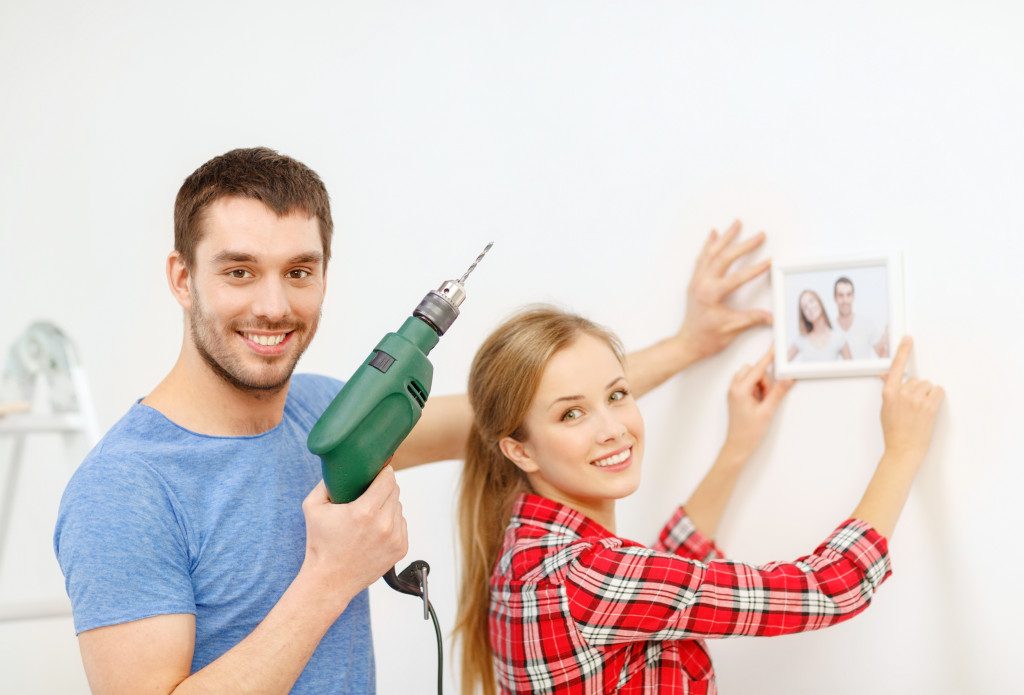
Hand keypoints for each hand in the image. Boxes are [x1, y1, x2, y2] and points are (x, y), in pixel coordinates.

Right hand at [300, 466, 407, 610]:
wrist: (329, 581)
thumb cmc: (320, 544)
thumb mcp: (313, 508)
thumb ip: (325, 483)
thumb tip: (338, 467)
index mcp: (364, 512)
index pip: (388, 479)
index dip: (385, 471)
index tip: (380, 468)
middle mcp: (384, 524)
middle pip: (395, 491)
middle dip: (385, 487)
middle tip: (372, 490)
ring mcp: (394, 538)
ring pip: (398, 508)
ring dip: (388, 506)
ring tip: (370, 514)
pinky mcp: (400, 549)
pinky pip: (402, 525)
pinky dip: (392, 523)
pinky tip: (376, 529)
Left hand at [677, 220, 772, 359]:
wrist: (688, 343)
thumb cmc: (707, 338)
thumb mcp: (732, 329)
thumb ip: (752, 319)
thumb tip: (771, 316)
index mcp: (711, 294)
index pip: (737, 277)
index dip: (755, 269)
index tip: (769, 261)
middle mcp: (702, 283)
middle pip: (724, 258)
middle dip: (743, 245)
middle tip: (759, 235)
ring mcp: (697, 281)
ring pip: (711, 253)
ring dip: (725, 238)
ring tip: (736, 224)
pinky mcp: (695, 281)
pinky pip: (702, 258)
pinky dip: (708, 245)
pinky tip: (713, 234)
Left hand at [723, 347, 793, 457]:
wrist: (738, 446)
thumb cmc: (749, 432)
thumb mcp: (767, 412)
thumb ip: (777, 393)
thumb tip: (787, 379)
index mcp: (740, 390)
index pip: (758, 368)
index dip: (768, 357)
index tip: (775, 347)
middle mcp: (734, 387)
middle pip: (754, 370)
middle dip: (764, 381)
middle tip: (766, 398)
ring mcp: (733, 391)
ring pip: (751, 376)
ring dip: (760, 385)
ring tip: (761, 402)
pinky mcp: (736, 395)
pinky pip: (748, 384)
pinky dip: (756, 389)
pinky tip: (757, 402)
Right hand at [880, 337, 944, 458]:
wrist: (903, 449)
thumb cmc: (894, 431)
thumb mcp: (886, 408)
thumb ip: (889, 390)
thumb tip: (886, 375)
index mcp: (889, 392)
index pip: (896, 366)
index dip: (903, 351)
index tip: (908, 339)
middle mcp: (901, 392)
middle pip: (918, 379)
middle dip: (919, 390)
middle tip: (914, 406)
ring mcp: (915, 399)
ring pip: (929, 386)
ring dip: (928, 395)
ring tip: (921, 410)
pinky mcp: (929, 406)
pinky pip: (938, 392)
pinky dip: (937, 398)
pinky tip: (930, 409)